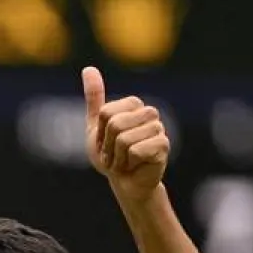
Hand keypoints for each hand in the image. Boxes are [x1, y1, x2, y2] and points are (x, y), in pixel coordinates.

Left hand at [83, 66, 168, 199]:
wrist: (126, 183)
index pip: (106, 113)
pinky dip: (129, 163)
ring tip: (125, 161)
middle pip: (115, 124)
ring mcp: (158, 128)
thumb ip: (94, 98)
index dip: (101, 134)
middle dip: (109, 146)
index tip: (107, 143)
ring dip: (118, 158)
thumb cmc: (111, 156)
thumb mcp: (96, 127)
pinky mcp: (164, 145)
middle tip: (115, 155)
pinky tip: (135, 166)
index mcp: (133, 104)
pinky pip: (135, 151)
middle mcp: (149, 113)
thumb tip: (88, 68)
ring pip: (124, 139)